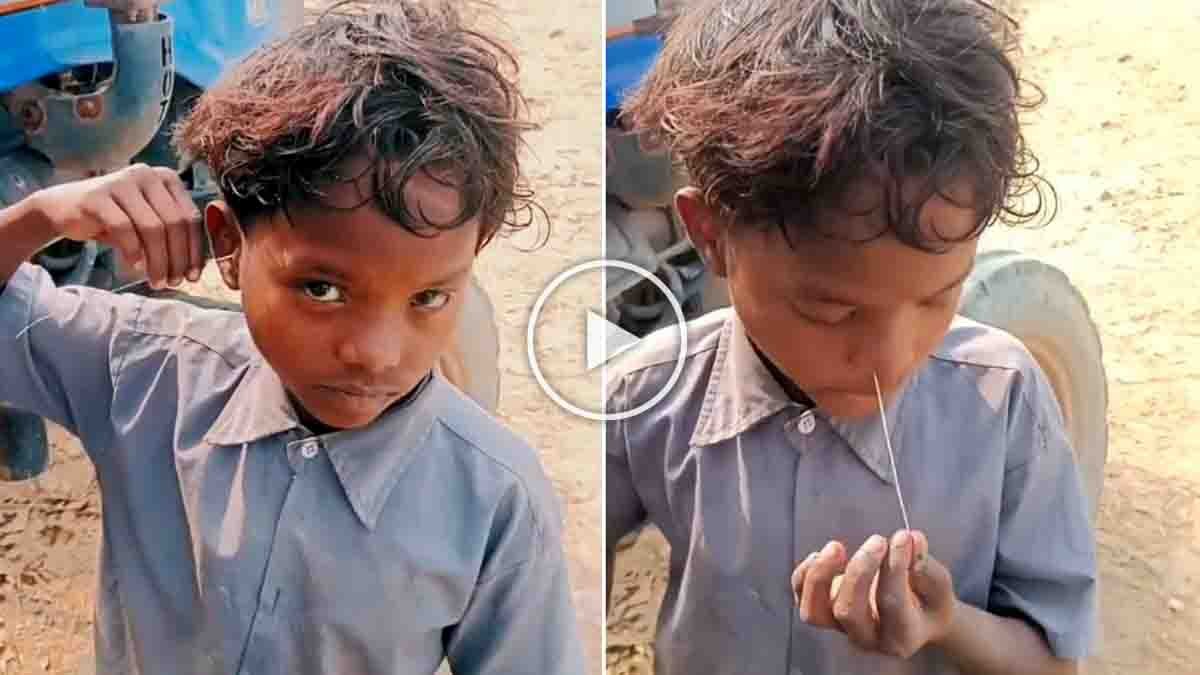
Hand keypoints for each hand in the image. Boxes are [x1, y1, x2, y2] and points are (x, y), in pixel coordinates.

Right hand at [32, 164, 203, 288]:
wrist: (64, 210)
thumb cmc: (114, 219)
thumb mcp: (149, 223)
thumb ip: (172, 235)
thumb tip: (196, 268)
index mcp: (167, 178)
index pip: (191, 217)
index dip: (195, 250)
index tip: (194, 277)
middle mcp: (147, 174)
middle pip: (175, 223)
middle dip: (177, 259)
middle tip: (173, 282)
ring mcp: (122, 181)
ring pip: (153, 228)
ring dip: (158, 261)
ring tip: (156, 281)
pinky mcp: (98, 195)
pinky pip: (124, 229)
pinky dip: (133, 252)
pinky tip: (135, 267)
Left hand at [791, 530, 957, 658]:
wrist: (916, 618)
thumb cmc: (927, 600)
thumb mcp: (939, 587)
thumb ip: (926, 568)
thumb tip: (911, 540)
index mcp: (901, 637)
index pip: (890, 603)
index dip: (895, 567)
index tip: (903, 537)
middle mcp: (867, 638)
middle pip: (849, 611)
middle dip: (860, 571)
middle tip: (878, 540)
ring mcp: (841, 628)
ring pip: (814, 613)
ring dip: (821, 576)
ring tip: (837, 546)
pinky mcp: (824, 613)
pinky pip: (802, 600)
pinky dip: (805, 576)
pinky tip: (822, 553)